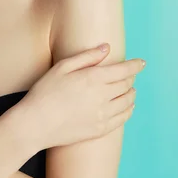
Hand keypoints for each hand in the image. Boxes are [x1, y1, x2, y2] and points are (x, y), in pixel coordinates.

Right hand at [17, 44, 144, 150]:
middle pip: (126, 85)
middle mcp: (102, 97)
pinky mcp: (100, 130)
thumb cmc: (45, 92)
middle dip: (131, 78)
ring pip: (128, 102)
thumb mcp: (62, 67)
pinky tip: (127, 107)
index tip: (142, 62)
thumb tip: (106, 48)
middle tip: (130, 74)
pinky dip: (129, 110)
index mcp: (93, 78)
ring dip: (131, 93)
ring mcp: (103, 115)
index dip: (135, 65)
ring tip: (130, 89)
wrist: (36, 124)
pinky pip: (123, 119)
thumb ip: (87, 56)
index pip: (123, 70)